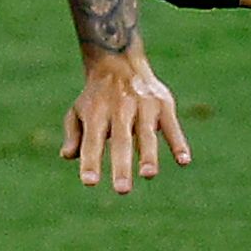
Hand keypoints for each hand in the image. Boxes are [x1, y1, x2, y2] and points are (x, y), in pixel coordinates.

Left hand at [62, 44, 187, 192]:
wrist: (119, 60)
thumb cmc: (96, 97)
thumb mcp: (78, 111)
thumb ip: (75, 135)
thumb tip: (67, 156)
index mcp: (97, 114)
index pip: (92, 142)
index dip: (91, 162)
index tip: (90, 183)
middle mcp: (120, 109)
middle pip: (121, 141)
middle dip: (121, 166)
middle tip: (122, 190)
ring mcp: (143, 106)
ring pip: (147, 134)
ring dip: (149, 155)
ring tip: (148, 175)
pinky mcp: (163, 104)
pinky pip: (172, 126)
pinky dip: (178, 142)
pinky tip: (183, 161)